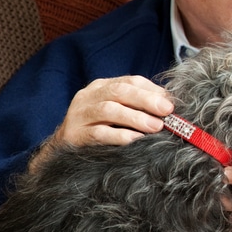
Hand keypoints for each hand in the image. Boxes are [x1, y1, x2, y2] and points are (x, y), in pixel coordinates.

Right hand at [29, 76, 173, 170]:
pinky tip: (136, 140)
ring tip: (156, 126)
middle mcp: (89, 97)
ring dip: (135, 118)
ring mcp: (79, 115)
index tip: (171, 101)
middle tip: (167, 110)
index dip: (152, 90)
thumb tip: (171, 106)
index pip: (130, 81)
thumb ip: (138, 106)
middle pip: (120, 92)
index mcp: (102, 87)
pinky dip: (119, 135)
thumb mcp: (117, 113)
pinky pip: (99, 133)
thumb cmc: (99, 129)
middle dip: (146, 100)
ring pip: (109, 110)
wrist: (60, 150)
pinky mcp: (74, 135)